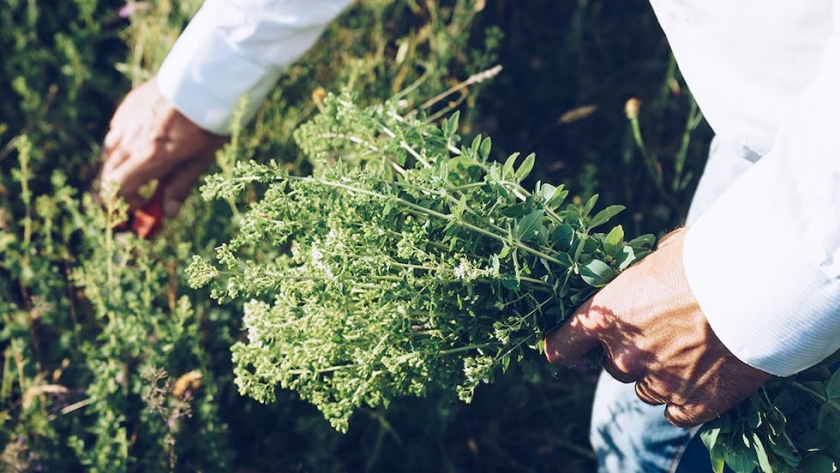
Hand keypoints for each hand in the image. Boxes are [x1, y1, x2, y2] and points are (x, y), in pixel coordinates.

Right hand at [101, 77, 226, 217]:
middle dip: (120, 190)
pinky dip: (123, 145)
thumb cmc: (207, 122)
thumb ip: (179, 186)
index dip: (122, 204)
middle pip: (109, 174)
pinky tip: (142, 143)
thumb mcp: (200, 159)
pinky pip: (115, 132)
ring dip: (121, 168)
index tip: (140, 208)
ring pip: (109, 153)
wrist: (205, 79)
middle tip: (139, 196)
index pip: (114, 189)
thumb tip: (167, 213)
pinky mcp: (127, 107)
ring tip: (143, 169)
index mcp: (148, 158)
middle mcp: (130, 140)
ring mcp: (125, 121)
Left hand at [544, 228, 770, 426]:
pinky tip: (703, 381)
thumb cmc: (710, 258)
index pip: (563, 345)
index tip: (567, 348)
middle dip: (631, 353)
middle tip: (663, 333)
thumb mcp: (664, 253)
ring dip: (659, 376)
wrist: (762, 287)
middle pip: (613, 366)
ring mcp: (658, 383)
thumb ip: (644, 272)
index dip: (563, 347)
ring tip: (692, 352)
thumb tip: (647, 268)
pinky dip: (685, 401)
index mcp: (606, 316)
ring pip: (644, 391)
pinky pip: (675, 414)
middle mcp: (624, 354)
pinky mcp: (694, 404)